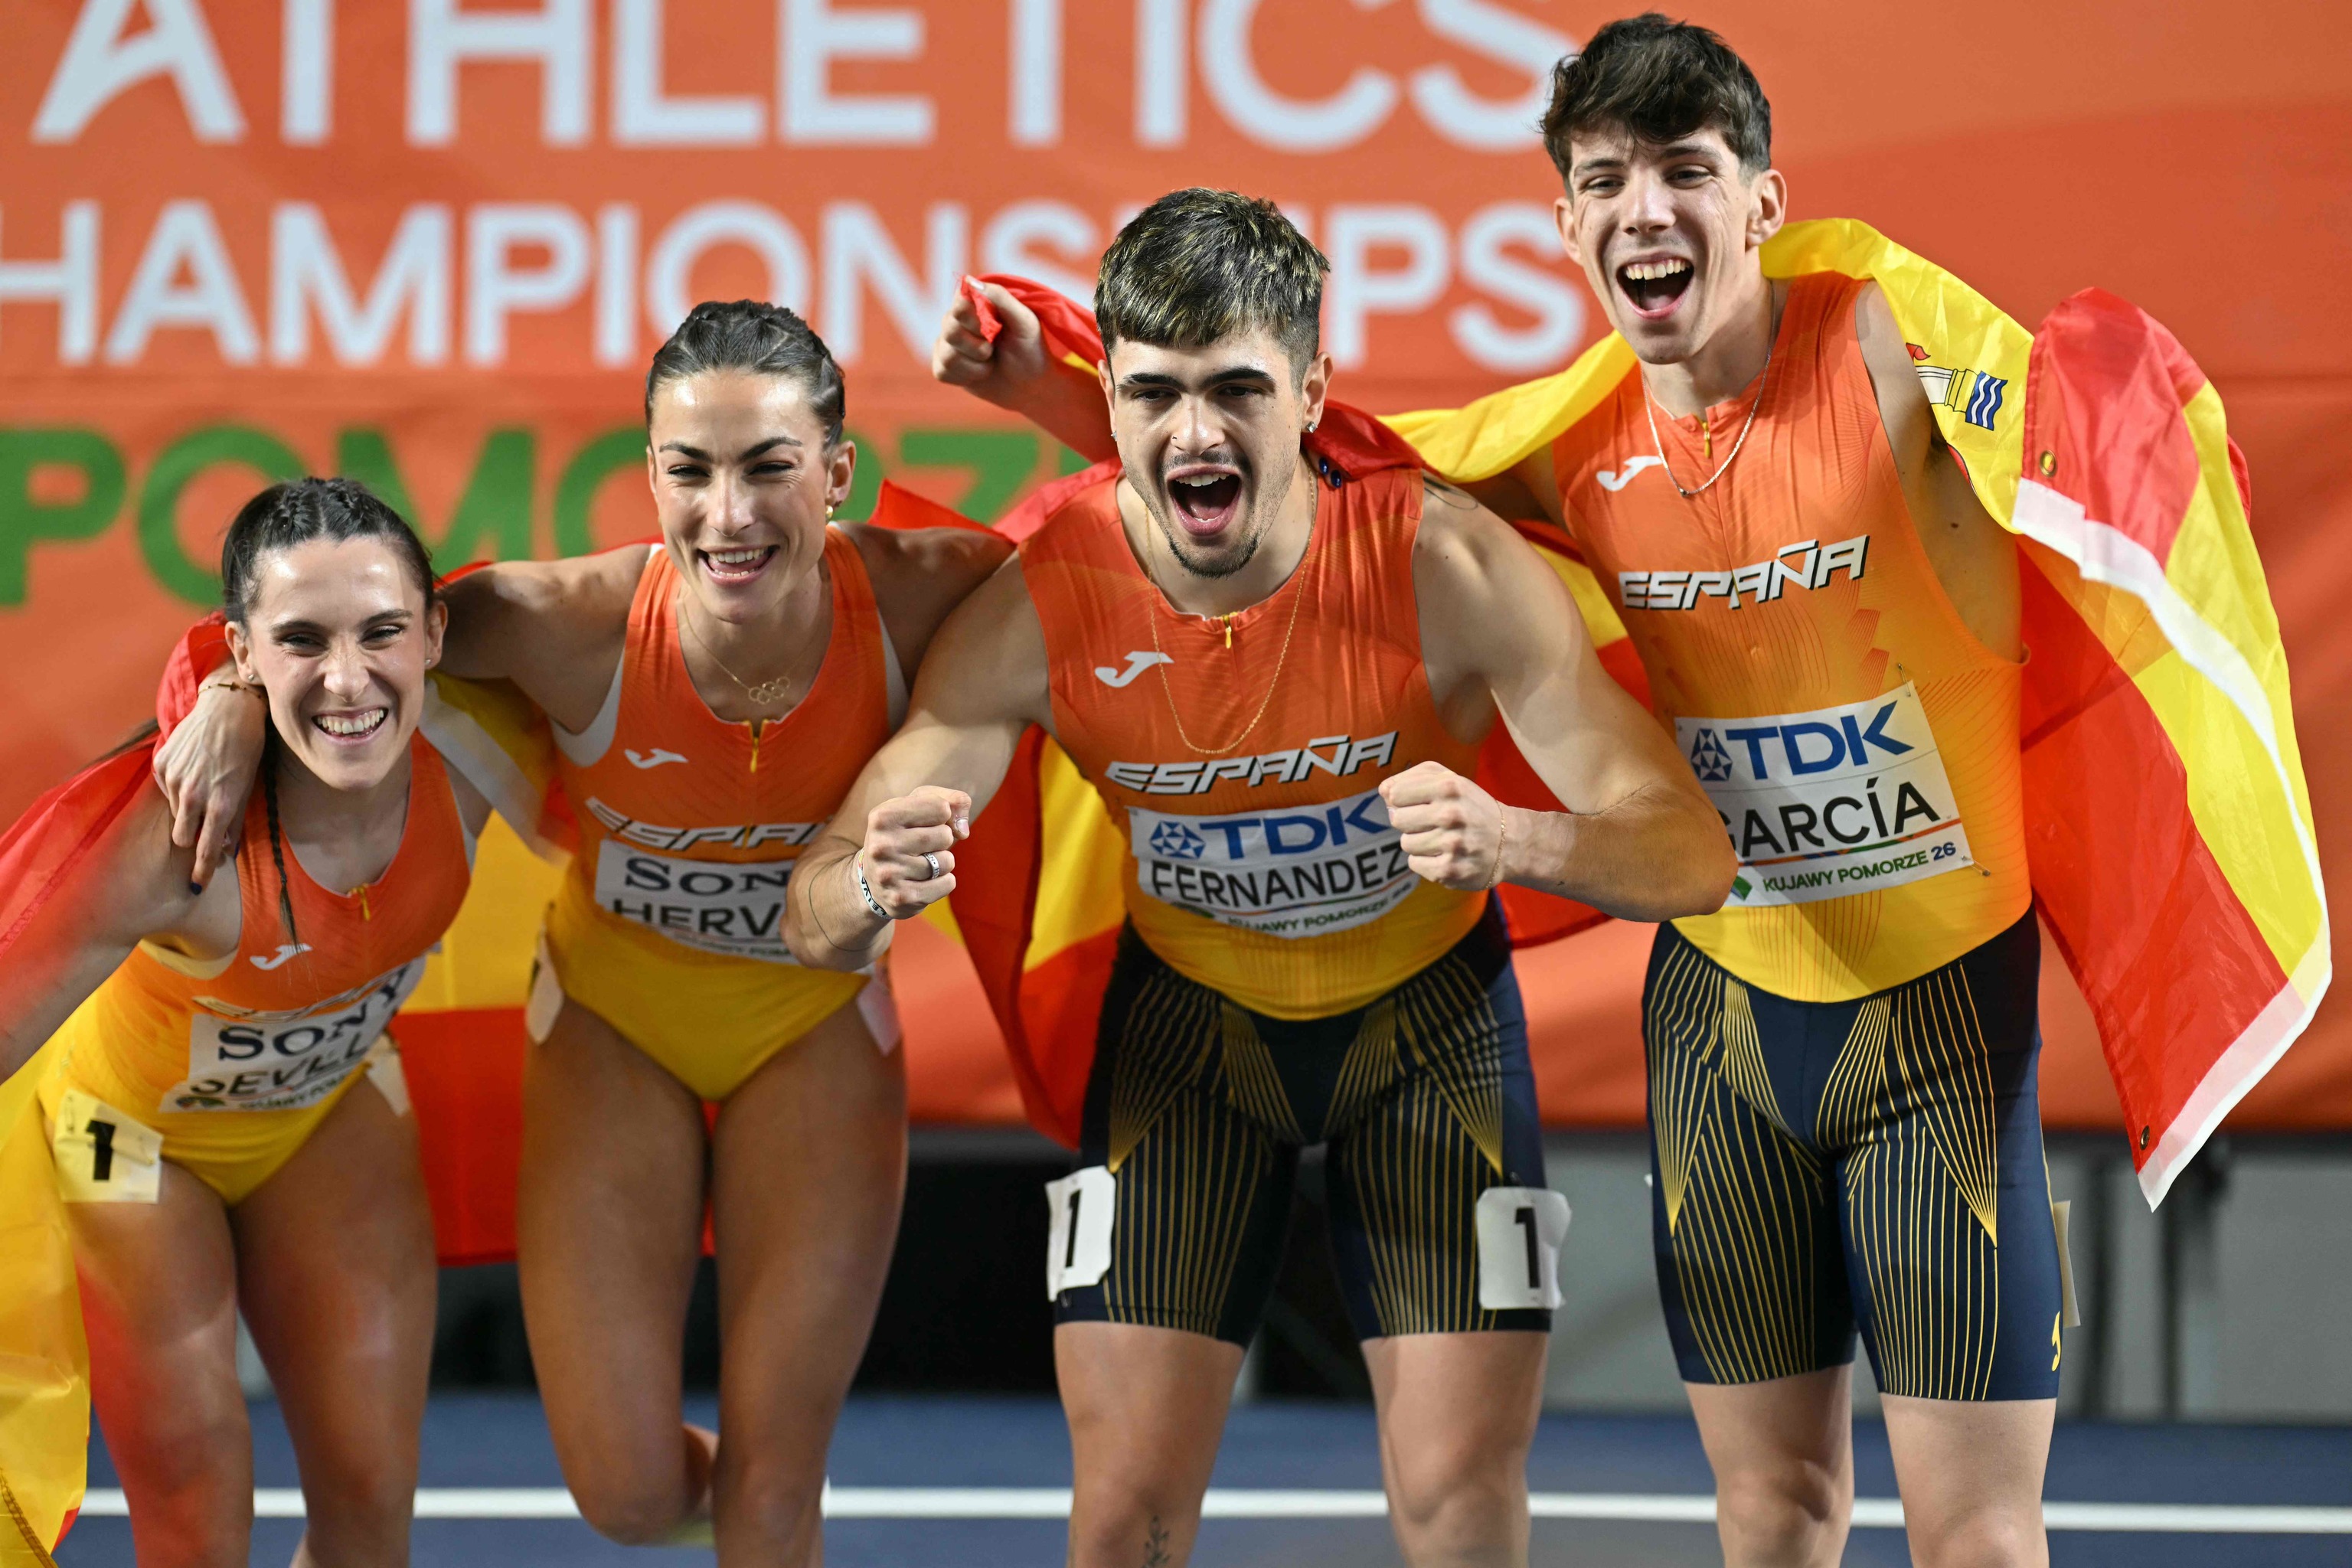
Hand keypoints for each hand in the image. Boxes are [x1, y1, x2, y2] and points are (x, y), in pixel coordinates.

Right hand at [153, 682, 266, 887]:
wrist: (229, 709)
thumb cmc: (247, 748)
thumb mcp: (248, 786)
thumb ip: (234, 820)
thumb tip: (224, 849)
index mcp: (221, 804)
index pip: (206, 849)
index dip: (202, 870)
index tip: (197, 884)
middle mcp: (194, 795)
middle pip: (181, 837)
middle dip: (191, 836)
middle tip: (203, 824)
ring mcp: (174, 780)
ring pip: (174, 813)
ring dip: (186, 809)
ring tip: (203, 784)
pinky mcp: (161, 765)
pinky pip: (166, 789)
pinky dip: (177, 786)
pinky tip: (193, 767)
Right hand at [856, 786, 971, 917]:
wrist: (874, 880)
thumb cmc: (905, 833)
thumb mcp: (921, 806)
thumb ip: (954, 801)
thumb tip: (963, 831)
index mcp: (882, 816)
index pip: (941, 807)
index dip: (941, 815)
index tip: (924, 822)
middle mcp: (881, 845)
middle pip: (945, 835)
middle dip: (943, 840)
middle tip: (923, 846)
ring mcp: (889, 874)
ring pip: (947, 861)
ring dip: (943, 862)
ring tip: (920, 863)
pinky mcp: (902, 898)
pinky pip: (947, 884)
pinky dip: (943, 882)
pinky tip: (923, 881)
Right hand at [931, 279, 1046, 405]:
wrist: (1030, 382)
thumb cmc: (1029, 347)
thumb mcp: (1025, 321)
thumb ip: (1000, 298)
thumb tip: (970, 281)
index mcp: (973, 302)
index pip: (959, 304)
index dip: (975, 320)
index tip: (995, 328)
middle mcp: (955, 319)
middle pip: (950, 331)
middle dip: (979, 347)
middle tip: (994, 349)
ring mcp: (946, 342)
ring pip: (947, 355)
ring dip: (976, 365)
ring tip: (989, 362)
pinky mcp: (943, 366)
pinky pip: (942, 372)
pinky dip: (966, 377)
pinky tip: (978, 373)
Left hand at [1381, 762, 1509, 892]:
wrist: (1509, 842)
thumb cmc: (1470, 807)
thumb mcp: (1450, 780)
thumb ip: (1414, 777)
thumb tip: (1383, 790)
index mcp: (1449, 786)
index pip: (1395, 794)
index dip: (1402, 799)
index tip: (1417, 803)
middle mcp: (1451, 814)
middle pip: (1397, 819)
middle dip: (1409, 821)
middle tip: (1430, 822)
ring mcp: (1451, 844)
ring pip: (1405, 843)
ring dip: (1418, 841)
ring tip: (1440, 838)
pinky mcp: (1449, 870)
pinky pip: (1414, 863)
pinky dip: (1424, 860)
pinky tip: (1443, 854)